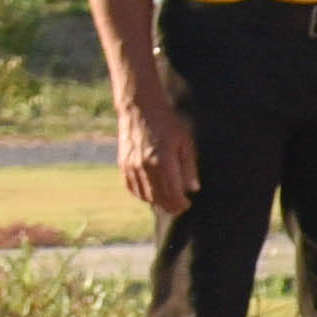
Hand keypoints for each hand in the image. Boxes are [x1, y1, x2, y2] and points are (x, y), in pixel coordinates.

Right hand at [115, 95, 197, 220]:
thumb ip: (189, 167)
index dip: (180, 204)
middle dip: (170, 205)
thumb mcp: (185, 142)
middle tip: (179, 206)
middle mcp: (145, 167)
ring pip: (145, 195)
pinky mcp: (123, 164)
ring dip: (157, 202)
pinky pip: (131, 188)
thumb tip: (193, 189)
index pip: (172, 194)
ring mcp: (132, 167)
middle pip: (158, 198)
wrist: (140, 109)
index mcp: (163, 162)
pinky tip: (151, 194)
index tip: (187, 204)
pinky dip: (142, 194)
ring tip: (168, 200)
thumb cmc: (168, 124)